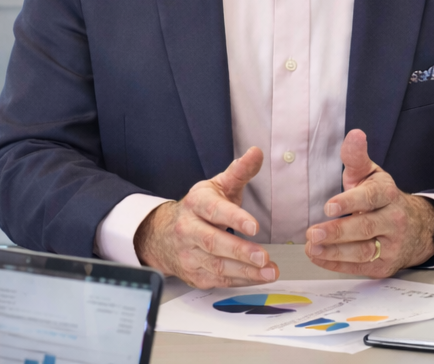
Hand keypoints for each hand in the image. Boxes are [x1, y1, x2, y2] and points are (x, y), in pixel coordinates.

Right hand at [134, 146, 280, 288]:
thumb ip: (240, 172)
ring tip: (269, 271)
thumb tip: (256, 152)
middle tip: (264, 256)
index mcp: (196, 203)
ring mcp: (189, 255)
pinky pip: (219, 280)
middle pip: (213, 242)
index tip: (254, 225)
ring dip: (245, 271)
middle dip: (240, 251)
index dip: (234, 218)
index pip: (214, 210)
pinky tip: (258, 277)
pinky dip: (240, 280)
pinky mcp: (194, 274)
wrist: (164, 234)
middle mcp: (188, 229)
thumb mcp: (217, 186)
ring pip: (217, 266)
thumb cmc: (199, 209)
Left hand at [304, 129, 433, 276]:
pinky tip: (319, 258)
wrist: (416, 228)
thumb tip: (354, 134)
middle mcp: (392, 221)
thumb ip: (356, 158)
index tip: (329, 206)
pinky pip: (359, 268)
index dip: (349, 202)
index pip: (370, 198)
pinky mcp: (384, 266)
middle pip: (365, 228)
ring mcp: (390, 246)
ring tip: (312, 248)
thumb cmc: (382, 199)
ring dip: (334, 252)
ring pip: (363, 252)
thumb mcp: (371, 175)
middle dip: (337, 232)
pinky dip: (337, 265)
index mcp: (387, 194)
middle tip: (313, 233)